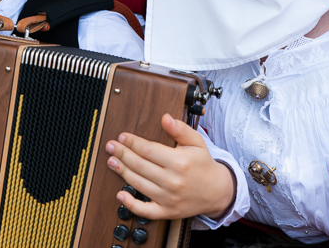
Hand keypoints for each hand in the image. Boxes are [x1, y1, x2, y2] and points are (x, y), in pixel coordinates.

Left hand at [105, 113, 234, 220]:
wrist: (217, 191)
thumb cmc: (203, 164)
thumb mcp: (196, 142)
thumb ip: (180, 129)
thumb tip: (165, 118)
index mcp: (179, 162)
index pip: (148, 150)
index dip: (132, 142)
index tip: (122, 136)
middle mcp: (172, 181)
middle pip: (139, 165)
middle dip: (122, 154)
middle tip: (110, 146)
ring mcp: (168, 198)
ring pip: (138, 184)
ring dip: (122, 172)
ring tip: (111, 162)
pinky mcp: (167, 211)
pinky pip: (145, 210)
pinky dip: (130, 204)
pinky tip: (120, 195)